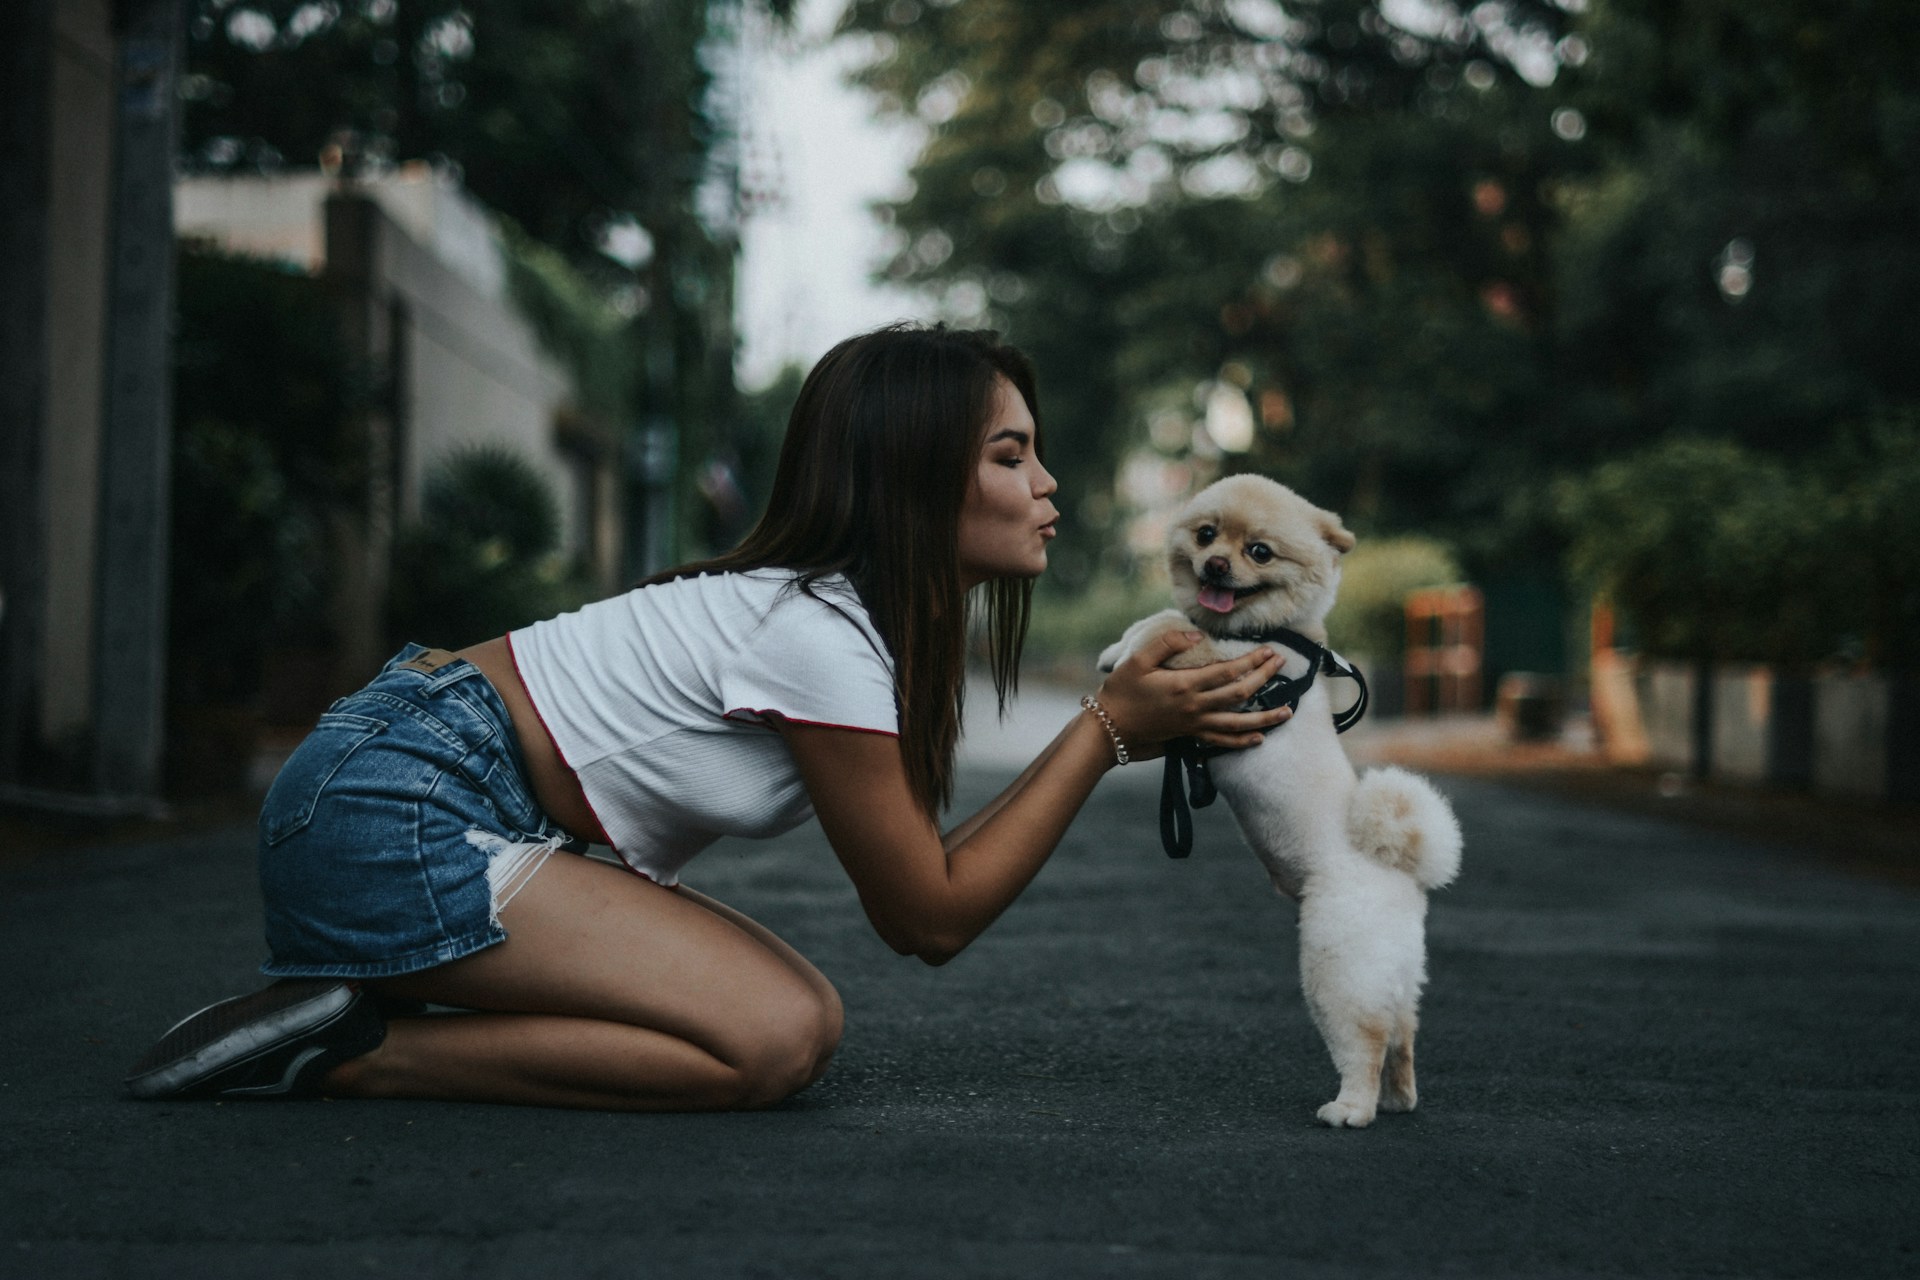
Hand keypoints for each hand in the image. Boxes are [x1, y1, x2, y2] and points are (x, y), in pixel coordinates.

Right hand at [1092, 629, 1291, 755]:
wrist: (1111, 728)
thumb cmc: (1122, 691)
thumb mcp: (1137, 660)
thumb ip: (1167, 643)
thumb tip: (1195, 635)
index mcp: (1184, 685)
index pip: (1228, 672)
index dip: (1251, 661)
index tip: (1268, 650)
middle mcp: (1195, 707)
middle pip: (1240, 694)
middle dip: (1264, 678)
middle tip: (1281, 664)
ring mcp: (1195, 724)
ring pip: (1238, 723)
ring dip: (1265, 717)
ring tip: (1288, 711)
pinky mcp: (1191, 736)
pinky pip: (1222, 741)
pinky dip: (1243, 741)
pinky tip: (1259, 738)